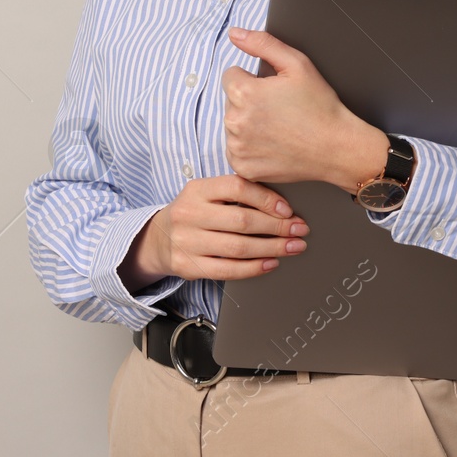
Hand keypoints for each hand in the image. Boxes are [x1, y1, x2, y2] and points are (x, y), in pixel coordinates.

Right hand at [119, 175, 309, 289]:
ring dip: (272, 248)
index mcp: (197, 189)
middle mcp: (189, 214)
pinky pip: (228, 270)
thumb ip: (234, 192)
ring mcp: (186, 241)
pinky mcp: (188, 266)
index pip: (237, 187)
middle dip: (277, 227)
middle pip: (242, 220)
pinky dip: (254, 268)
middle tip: (299, 230)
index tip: (288, 210)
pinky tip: (271, 263)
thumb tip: (281, 204)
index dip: (266, 198)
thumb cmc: (193, 213)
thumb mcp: (205, 193)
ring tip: (292, 247)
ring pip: (238, 247)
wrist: (157, 239)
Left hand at [222, 26, 389, 191]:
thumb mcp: (297, 64)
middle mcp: (234, 121)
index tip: (274, 90)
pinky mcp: (243, 167)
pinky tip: (273, 144)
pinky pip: (237, 149)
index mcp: (244, 92)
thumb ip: (262, 44)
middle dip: (250, 101)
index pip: (231, 76)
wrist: (336, 147)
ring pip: (233, 125)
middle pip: (231, 101)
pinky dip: (250, 147)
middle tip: (280, 109)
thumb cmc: (319, 105)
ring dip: (248, 123)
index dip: (254, 80)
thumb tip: (234, 33)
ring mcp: (237, 147)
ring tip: (279, 127)